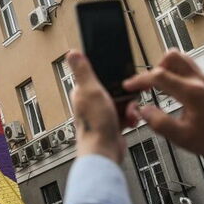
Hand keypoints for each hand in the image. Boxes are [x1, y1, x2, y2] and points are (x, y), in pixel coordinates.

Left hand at [67, 50, 130, 164]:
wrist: (104, 151)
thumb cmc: (94, 124)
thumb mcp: (90, 91)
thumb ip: (82, 71)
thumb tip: (72, 53)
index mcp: (82, 92)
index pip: (98, 76)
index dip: (112, 76)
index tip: (122, 78)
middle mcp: (91, 102)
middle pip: (114, 89)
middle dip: (125, 94)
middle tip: (127, 99)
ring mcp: (102, 114)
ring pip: (122, 102)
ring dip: (130, 107)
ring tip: (130, 113)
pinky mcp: (112, 124)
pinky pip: (126, 115)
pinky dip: (131, 118)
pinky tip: (131, 121)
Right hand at [123, 50, 203, 164]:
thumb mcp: (181, 137)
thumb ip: (159, 123)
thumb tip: (143, 110)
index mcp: (192, 93)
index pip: (159, 75)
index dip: (140, 80)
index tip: (129, 86)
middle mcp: (198, 81)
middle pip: (172, 56)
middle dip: (154, 68)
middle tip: (148, 85)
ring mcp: (203, 80)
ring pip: (180, 58)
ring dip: (165, 68)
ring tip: (158, 86)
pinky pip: (187, 67)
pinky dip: (174, 72)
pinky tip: (170, 90)